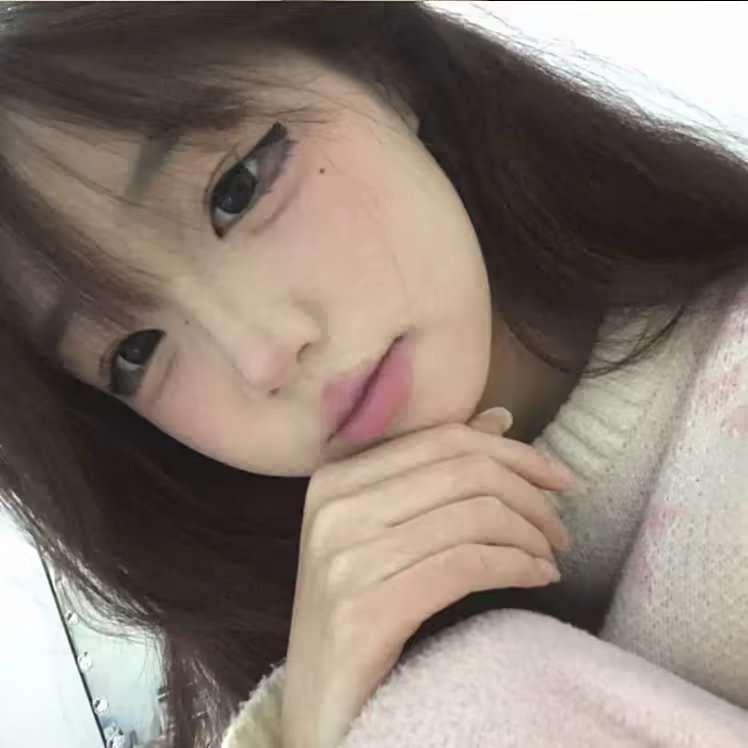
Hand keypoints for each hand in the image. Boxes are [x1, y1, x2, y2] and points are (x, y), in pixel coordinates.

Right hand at [281, 407, 573, 747]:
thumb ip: (433, 472)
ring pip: (473, 516)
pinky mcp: (365, 613)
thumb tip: (497, 419)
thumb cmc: (356, 612)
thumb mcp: (381, 533)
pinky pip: (467, 565)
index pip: (443, 440)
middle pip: (464, 472)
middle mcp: (334, 510)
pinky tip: (538, 578)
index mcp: (334, 480)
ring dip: (530, 535)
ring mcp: (345, 560)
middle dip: (531, 496)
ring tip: (549, 557)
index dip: (514, 453)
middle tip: (559, 528)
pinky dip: (517, 566)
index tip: (558, 478)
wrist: (318, 703)